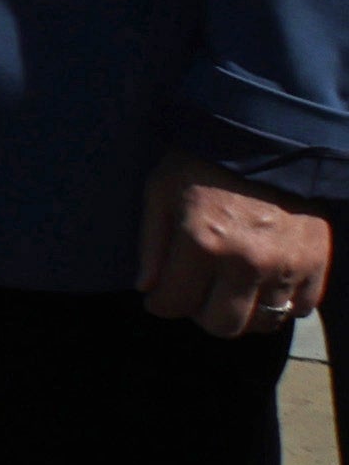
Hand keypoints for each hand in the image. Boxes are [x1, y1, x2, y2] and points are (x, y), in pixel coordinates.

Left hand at [133, 149, 332, 345]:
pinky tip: (266, 284)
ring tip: (231, 291)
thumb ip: (151, 244)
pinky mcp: (316, 264)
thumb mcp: (160, 190)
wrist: (268, 139)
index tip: (159, 299)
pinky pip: (300, 309)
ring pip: (263, 323)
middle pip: (222, 325)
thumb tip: (147, 289)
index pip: (174, 304)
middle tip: (197, 294)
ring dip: (243, 312)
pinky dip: (282, 304)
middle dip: (201, 314)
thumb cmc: (203, 163)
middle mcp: (245, 261)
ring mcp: (285, 266)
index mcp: (201, 242)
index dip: (160, 304)